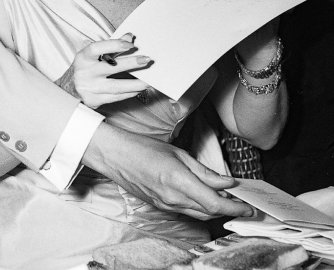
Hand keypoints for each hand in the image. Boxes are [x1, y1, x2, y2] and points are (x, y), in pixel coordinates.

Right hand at [55, 36, 151, 108]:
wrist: (68, 90)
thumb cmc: (85, 68)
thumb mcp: (93, 55)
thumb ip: (112, 46)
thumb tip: (130, 37)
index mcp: (83, 58)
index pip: (97, 48)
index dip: (114, 45)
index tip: (130, 43)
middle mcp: (85, 73)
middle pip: (110, 68)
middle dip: (130, 63)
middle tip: (147, 59)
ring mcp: (89, 88)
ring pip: (116, 87)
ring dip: (135, 83)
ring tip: (149, 81)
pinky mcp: (94, 101)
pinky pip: (116, 97)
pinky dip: (129, 93)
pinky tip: (139, 89)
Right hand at [84, 122, 253, 219]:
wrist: (116, 157)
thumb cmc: (144, 149)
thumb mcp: (179, 154)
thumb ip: (204, 171)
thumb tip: (227, 182)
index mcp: (178, 181)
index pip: (214, 203)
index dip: (234, 208)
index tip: (249, 208)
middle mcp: (173, 199)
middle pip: (209, 213)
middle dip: (229, 210)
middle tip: (243, 203)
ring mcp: (166, 206)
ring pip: (200, 214)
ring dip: (216, 210)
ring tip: (228, 199)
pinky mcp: (161, 207)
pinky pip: (187, 211)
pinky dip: (201, 207)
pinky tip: (206, 197)